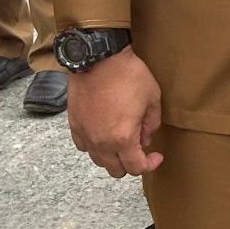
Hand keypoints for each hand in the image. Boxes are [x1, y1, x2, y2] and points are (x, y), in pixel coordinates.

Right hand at [67, 48, 163, 177]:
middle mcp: (101, 142)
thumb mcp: (152, 99)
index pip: (135, 167)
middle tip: (139, 150)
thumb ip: (151, 125)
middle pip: (115, 170)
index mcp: (123, 138)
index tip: (156, 156)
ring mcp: (85, 134)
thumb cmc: (128, 76)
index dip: (149, 164)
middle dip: (130, 164)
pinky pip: (84, 146)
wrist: (99, 58)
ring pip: (98, 160)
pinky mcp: (74, 124)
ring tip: (122, 141)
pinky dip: (95, 146)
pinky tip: (104, 133)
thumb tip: (145, 139)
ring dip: (112, 157)